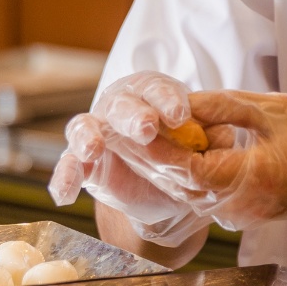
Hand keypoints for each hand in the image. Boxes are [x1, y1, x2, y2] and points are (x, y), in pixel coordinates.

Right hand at [50, 72, 210, 243]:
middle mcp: (118, 108)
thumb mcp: (205, 145)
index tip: (180, 115)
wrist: (162, 190)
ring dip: (88, 136)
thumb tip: (223, 134)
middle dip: (133, 115)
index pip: (155, 89)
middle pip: (120, 105)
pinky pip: (68, 166)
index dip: (166, 99)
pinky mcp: (83, 162)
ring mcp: (95, 133)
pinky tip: (64, 196)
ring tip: (94, 149)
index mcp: (149, 94)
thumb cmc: (184, 152)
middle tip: (147, 129)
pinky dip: (63, 178)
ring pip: (84, 127)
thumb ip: (213, 137)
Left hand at [139, 91, 286, 253]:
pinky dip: (184, 172)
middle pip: (180, 183)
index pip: (189, 168)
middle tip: (113, 132)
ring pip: (188, 190)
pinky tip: (165, 151)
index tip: (129, 128)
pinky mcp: (240, 213)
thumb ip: (222, 108)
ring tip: (128, 139)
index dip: (156, 148)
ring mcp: (239, 215)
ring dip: (161, 166)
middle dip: (148, 157)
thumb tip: (179, 104)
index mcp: (250, 179)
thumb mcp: (272, 110)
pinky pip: (203, 192)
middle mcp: (239, 206)